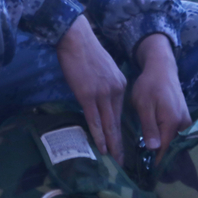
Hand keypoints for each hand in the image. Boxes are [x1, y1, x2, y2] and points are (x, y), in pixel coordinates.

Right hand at [56, 16, 127, 162]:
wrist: (76, 38)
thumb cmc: (85, 50)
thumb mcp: (104, 67)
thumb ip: (106, 83)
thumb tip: (101, 97)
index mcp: (120, 83)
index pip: (120, 112)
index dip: (119, 129)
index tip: (120, 142)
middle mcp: (115, 90)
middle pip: (117, 121)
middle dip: (119, 142)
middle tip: (122, 159)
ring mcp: (102, 93)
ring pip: (108, 124)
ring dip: (111, 144)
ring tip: (114, 159)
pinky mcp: (87, 95)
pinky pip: (94, 120)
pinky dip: (98, 135)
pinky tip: (101, 147)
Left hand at [131, 34, 190, 163]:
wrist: (162, 68)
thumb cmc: (149, 85)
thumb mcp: (143, 105)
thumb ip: (149, 127)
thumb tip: (154, 149)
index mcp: (172, 122)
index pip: (165, 149)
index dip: (156, 160)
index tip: (146, 171)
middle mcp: (183, 124)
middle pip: (171, 146)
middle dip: (160, 156)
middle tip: (145, 166)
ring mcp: (185, 120)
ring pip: (174, 140)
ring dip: (164, 148)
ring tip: (149, 157)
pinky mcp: (183, 117)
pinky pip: (175, 133)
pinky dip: (167, 138)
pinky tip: (156, 142)